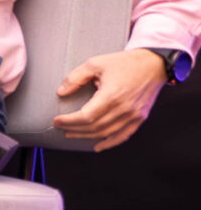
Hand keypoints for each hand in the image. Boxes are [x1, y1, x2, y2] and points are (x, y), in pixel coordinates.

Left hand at [51, 50, 168, 150]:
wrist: (153, 64)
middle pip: (94, 127)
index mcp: (111, 95)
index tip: (56, 120)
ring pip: (106, 133)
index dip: (69, 121)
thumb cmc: (125, 63)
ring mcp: (134, 115)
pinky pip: (123, 135)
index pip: (86, 116)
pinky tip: (98, 146)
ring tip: (72, 133)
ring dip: (87, 136)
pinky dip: (110, 142)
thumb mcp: (95, 64)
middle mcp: (124, 109)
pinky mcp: (140, 118)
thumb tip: (61, 92)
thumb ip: (76, 78)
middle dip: (74, 129)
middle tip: (61, 127)